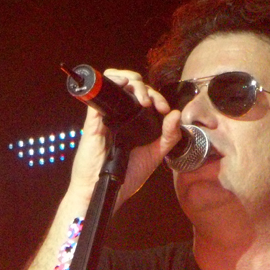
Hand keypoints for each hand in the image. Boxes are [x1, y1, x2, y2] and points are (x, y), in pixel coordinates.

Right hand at [66, 69, 185, 209]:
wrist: (105, 189)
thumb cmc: (126, 175)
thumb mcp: (154, 155)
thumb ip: (168, 136)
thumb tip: (176, 114)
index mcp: (133, 122)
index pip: (145, 97)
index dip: (156, 96)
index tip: (163, 109)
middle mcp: (120, 116)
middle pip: (131, 86)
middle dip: (146, 88)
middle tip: (151, 104)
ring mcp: (106, 116)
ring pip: (115, 83)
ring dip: (130, 80)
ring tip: (140, 97)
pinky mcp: (94, 120)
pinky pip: (100, 95)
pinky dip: (111, 83)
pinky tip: (123, 84)